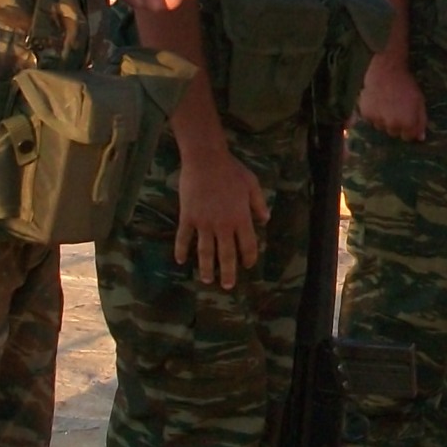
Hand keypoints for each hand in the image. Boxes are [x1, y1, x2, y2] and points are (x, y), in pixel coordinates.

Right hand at [174, 141, 268, 289]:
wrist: (206, 160)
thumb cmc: (231, 170)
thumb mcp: (252, 184)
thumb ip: (259, 204)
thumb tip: (266, 220)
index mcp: (241, 217)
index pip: (247, 244)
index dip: (248, 257)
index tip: (247, 265)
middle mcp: (223, 225)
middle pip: (226, 254)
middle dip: (227, 272)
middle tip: (227, 286)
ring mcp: (204, 222)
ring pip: (205, 251)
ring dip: (206, 268)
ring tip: (206, 280)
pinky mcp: (188, 217)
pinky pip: (184, 237)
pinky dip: (181, 250)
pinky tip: (180, 260)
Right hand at [356, 52, 427, 140]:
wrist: (386, 70)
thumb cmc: (406, 85)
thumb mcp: (419, 101)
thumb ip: (421, 121)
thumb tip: (420, 138)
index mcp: (407, 123)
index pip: (408, 137)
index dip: (408, 127)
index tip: (406, 117)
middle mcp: (392, 125)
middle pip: (393, 132)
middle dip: (396, 123)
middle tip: (396, 108)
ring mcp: (378, 120)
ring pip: (381, 127)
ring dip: (383, 119)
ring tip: (386, 102)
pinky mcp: (366, 114)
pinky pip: (370, 119)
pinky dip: (373, 113)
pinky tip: (377, 101)